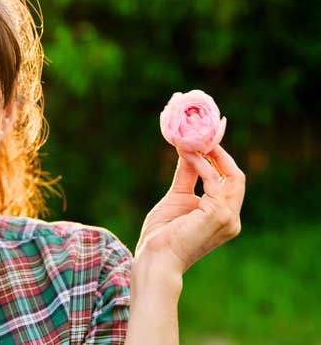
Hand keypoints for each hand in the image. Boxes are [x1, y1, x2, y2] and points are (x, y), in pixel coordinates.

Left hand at [135, 145, 245, 273]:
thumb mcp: (177, 197)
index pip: (230, 183)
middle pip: (236, 177)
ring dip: (210, 155)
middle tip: (201, 135)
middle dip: (220, 154)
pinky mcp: (218, 214)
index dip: (221, 160)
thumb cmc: (162, 234)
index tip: (206, 141)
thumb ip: (187, 176)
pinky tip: (186, 154)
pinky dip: (201, 164)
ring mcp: (228, 218)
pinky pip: (212, 180)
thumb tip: (189, 151)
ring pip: (230, 176)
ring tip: (191, 140)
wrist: (156, 257)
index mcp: (224, 216)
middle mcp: (232, 218)